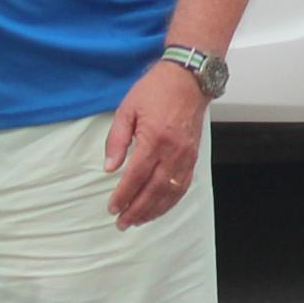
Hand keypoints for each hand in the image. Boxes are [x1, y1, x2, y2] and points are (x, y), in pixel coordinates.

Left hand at [100, 59, 209, 228]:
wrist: (188, 79)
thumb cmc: (155, 90)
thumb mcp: (127, 109)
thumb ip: (117, 140)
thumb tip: (109, 168)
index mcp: (154, 139)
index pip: (136, 176)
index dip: (123, 195)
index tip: (112, 207)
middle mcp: (173, 151)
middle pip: (154, 190)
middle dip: (137, 209)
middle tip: (122, 223)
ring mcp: (186, 156)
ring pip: (170, 192)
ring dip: (153, 210)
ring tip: (138, 221)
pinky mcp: (193, 157)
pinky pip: (183, 186)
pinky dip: (170, 201)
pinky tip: (160, 208)